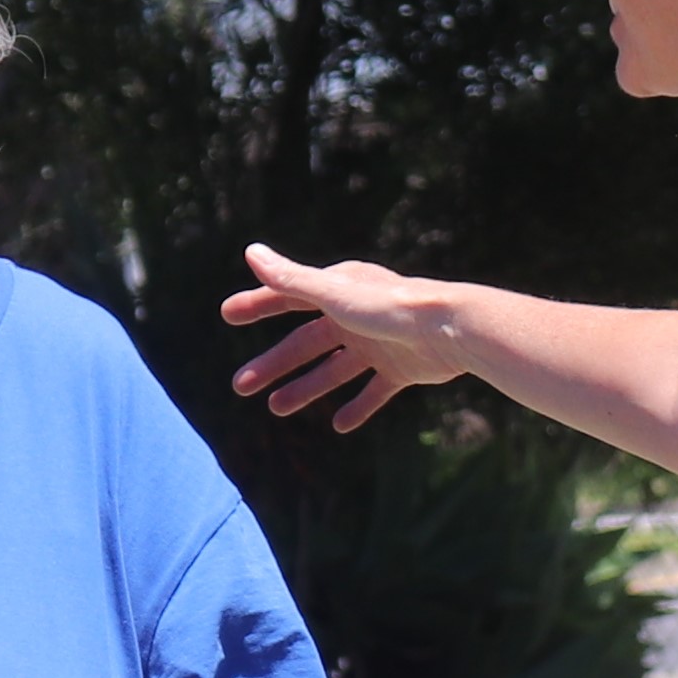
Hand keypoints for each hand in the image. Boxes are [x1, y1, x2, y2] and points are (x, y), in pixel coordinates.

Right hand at [223, 244, 466, 431]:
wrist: (450, 330)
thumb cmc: (390, 308)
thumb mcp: (333, 295)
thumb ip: (291, 280)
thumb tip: (249, 252)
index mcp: (339, 291)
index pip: (288, 297)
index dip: (258, 305)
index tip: (227, 316)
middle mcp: (356, 316)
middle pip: (306, 343)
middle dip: (274, 364)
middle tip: (241, 386)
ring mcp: (379, 344)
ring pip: (334, 370)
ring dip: (306, 388)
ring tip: (277, 409)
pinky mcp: (402, 369)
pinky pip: (374, 391)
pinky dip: (358, 407)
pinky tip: (339, 424)